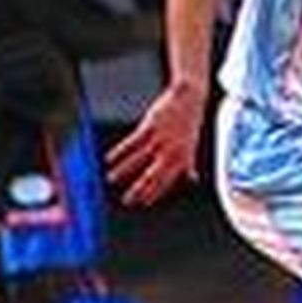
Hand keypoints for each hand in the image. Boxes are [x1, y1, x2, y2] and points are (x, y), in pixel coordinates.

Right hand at [106, 83, 206, 206]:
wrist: (190, 99)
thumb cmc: (189, 123)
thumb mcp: (192, 146)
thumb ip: (189, 163)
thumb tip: (193, 178)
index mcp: (182, 158)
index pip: (166, 181)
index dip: (154, 194)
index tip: (143, 203)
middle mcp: (172, 151)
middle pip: (152, 175)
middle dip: (138, 190)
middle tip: (127, 200)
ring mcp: (161, 139)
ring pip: (138, 159)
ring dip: (123, 171)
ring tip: (111, 179)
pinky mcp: (150, 127)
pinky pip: (131, 143)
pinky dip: (119, 152)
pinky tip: (109, 159)